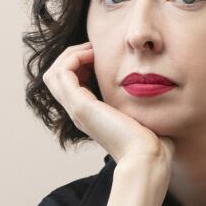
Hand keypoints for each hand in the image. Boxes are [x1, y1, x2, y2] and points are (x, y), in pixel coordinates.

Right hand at [42, 41, 174, 169]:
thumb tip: (149, 88)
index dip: (80, 64)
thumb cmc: (151, 140)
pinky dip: (74, 57)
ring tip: (93, 49)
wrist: (148, 156)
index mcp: (89, 115)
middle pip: (56, 77)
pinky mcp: (81, 106)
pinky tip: (94, 54)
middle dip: (73, 56)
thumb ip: (135, 102)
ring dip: (72, 54)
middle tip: (95, 49)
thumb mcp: (139, 115)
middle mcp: (78, 112)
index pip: (69, 83)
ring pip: (55, 72)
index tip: (102, 56)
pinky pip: (63, 72)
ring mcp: (77, 110)